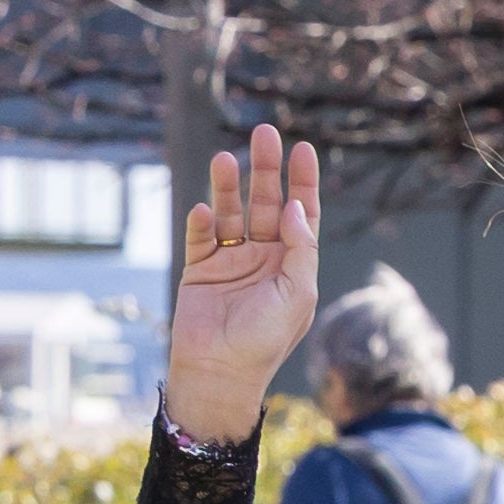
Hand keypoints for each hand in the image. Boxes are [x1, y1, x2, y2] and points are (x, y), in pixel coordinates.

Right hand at [164, 117, 319, 444]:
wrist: (221, 371)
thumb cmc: (266, 340)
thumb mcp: (297, 295)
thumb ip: (300, 249)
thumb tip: (295, 207)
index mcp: (292, 264)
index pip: (300, 214)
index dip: (303, 182)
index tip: (302, 148)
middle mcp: (263, 257)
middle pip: (265, 203)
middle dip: (265, 170)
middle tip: (263, 133)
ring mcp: (231, 261)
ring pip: (230, 212)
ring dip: (227, 186)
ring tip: (225, 158)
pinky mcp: (200, 269)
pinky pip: (201, 237)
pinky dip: (202, 222)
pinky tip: (205, 211)